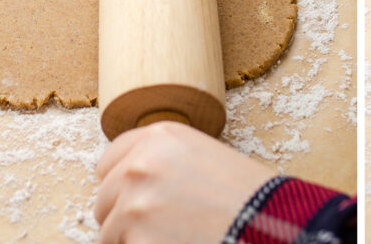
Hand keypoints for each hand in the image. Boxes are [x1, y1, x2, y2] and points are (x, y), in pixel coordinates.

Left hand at [95, 122, 275, 243]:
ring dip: (133, 237)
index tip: (136, 192)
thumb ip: (162, 161)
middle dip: (125, 212)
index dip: (122, 180)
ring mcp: (134, 205)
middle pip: (104, 197)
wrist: (266, 221)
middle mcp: (139, 166)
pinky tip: (174, 242)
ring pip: (110, 230)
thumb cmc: (245, 192)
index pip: (109, 160)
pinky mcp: (137, 240)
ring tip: (171, 234)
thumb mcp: (203, 155)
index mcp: (158, 137)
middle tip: (161, 221)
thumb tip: (130, 183)